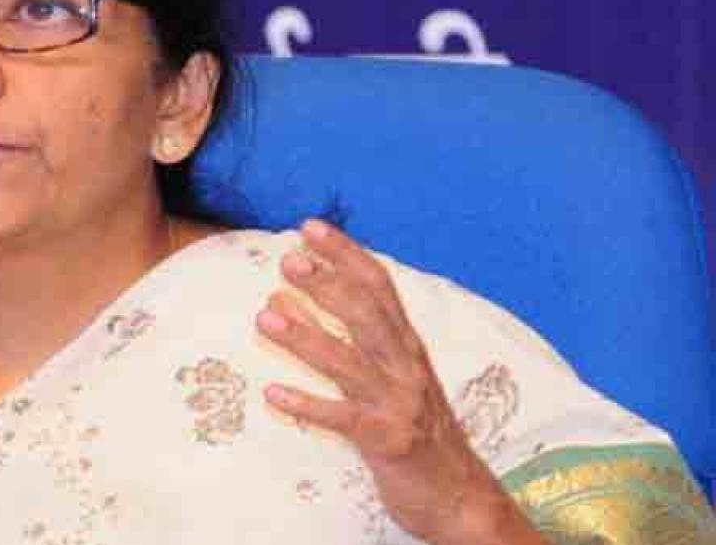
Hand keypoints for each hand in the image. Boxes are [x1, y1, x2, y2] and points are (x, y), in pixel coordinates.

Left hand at [255, 220, 545, 544]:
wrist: (461, 497)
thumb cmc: (417, 431)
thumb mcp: (392, 378)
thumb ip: (350, 341)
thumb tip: (292, 303)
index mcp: (407, 347)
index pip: (379, 286)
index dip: (346, 254)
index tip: (311, 227)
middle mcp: (406, 367)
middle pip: (366, 314)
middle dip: (327, 284)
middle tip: (288, 260)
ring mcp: (399, 403)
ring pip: (349, 363)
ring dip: (305, 338)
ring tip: (264, 316)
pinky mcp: (389, 441)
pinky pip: (344, 419)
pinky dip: (308, 405)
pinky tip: (273, 394)